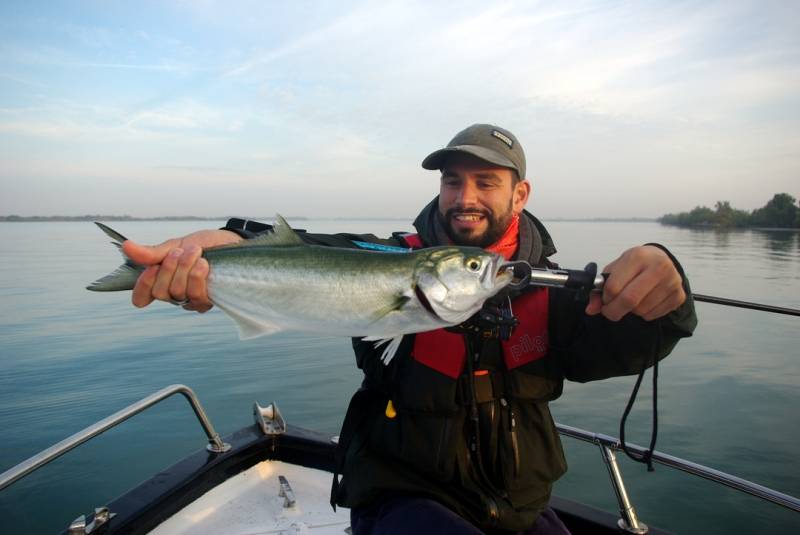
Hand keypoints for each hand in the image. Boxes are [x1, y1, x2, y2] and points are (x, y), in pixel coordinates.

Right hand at [122, 229, 240, 311]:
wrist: (231, 242)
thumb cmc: (204, 244)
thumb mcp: (176, 244)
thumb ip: (153, 252)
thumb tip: (126, 247)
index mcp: (162, 281)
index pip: (141, 297)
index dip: (142, 287)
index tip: (152, 268)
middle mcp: (175, 294)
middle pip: (160, 292)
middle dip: (169, 268)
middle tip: (181, 251)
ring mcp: (192, 300)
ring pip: (178, 292)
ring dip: (185, 269)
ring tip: (195, 252)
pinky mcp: (209, 301)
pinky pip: (196, 295)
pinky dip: (197, 276)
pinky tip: (204, 264)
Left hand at [585, 246, 685, 321]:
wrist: (660, 260)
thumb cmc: (634, 265)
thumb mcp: (615, 270)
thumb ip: (600, 288)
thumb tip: (591, 309)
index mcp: (638, 256)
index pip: (614, 286)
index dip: (605, 298)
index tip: (604, 299)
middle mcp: (658, 266)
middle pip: (629, 300)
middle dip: (614, 311)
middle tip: (610, 311)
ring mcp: (672, 281)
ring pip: (641, 310)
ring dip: (631, 311)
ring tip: (632, 300)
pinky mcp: (678, 295)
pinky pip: (653, 315)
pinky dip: (644, 314)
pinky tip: (645, 302)